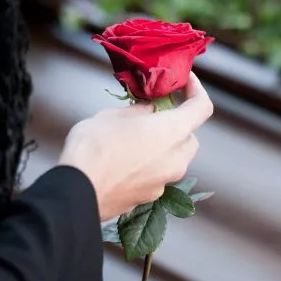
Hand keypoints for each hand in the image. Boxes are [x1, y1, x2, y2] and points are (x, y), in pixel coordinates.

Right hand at [58, 73, 213, 218]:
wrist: (78, 191)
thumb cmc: (95, 146)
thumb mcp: (114, 115)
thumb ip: (139, 111)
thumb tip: (149, 111)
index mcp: (173, 132)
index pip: (202, 107)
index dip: (196, 91)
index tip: (185, 82)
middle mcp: (176, 159)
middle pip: (189, 137)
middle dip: (177, 125)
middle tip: (155, 114)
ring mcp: (165, 182)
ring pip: (174, 159)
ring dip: (163, 147)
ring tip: (135, 139)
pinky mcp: (151, 198)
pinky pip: (158, 176)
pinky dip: (149, 166)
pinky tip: (125, 162)